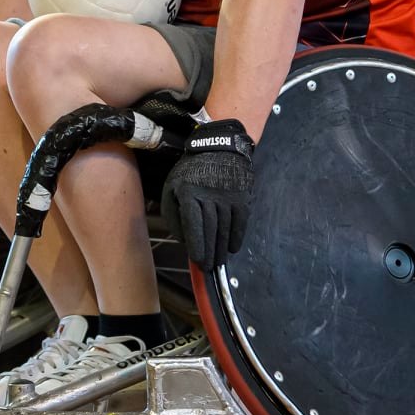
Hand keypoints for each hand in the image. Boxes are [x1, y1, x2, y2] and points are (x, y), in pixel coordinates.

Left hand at [161, 118, 254, 269]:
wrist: (218, 147)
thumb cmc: (191, 171)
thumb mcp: (172, 186)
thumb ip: (173, 213)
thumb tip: (182, 239)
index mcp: (189, 193)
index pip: (193, 224)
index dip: (196, 244)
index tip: (198, 260)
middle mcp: (209, 195)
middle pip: (210, 230)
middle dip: (209, 252)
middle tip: (208, 267)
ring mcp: (228, 196)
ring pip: (225, 229)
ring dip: (222, 249)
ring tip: (219, 261)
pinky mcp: (242, 197)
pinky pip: (240, 222)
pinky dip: (237, 237)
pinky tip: (233, 248)